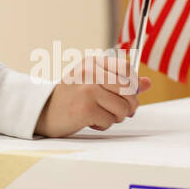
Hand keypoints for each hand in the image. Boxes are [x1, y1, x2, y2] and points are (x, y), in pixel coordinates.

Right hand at [34, 49, 151, 137]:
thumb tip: (148, 83)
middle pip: (129, 91)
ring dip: (114, 117)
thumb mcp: (94, 84)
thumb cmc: (70, 98)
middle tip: (116, 111)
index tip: (125, 96)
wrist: (42, 111)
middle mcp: (91, 72)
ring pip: (122, 109)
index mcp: (94, 63)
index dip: (133, 86)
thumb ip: (121, 83)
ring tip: (99, 115)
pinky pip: (110, 121)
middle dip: (127, 106)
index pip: (127, 71)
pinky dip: (102, 125)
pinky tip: (89, 121)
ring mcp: (88, 90)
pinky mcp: (85, 108)